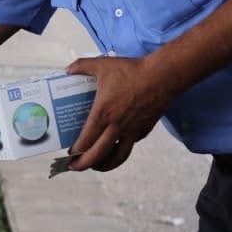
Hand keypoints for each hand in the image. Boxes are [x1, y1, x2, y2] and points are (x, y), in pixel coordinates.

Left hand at [63, 55, 170, 172]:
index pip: (86, 140)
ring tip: (97, 166)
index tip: (69, 154)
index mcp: (103, 114)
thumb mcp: (102, 65)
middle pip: (98, 154)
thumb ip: (82, 66)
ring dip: (105, 165)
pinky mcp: (145, 129)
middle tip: (75, 167)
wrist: (163, 76)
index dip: (76, 151)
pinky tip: (117, 146)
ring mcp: (132, 130)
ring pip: (118, 157)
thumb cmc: (132, 71)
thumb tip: (67, 70)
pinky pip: (131, 144)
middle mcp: (117, 126)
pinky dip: (121, 149)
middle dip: (84, 164)